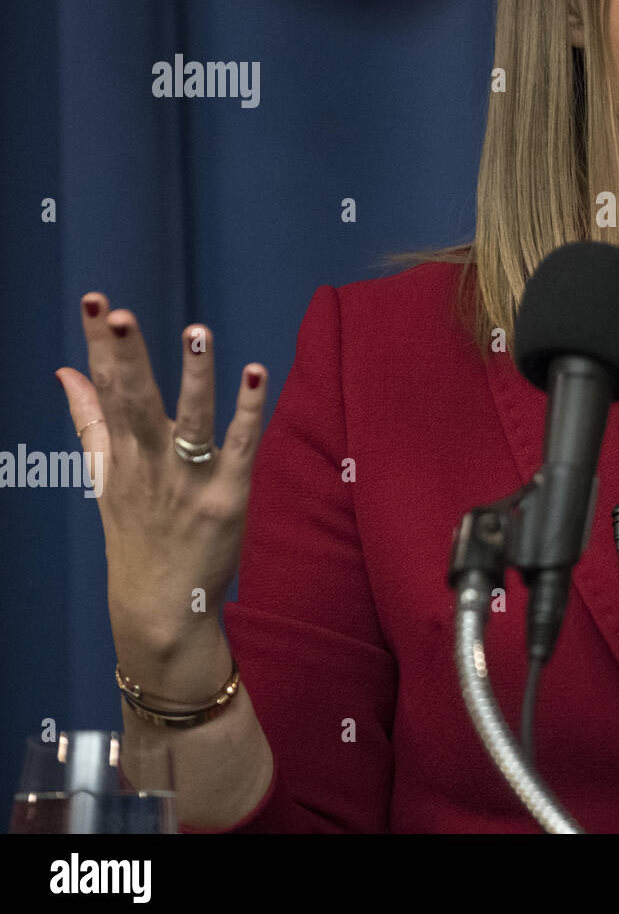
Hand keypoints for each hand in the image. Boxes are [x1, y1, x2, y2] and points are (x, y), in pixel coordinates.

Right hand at [54, 294, 268, 679]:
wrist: (161, 610)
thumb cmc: (138, 534)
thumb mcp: (105, 477)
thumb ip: (90, 421)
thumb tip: (66, 371)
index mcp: (120, 455)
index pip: (107, 389)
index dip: (100, 345)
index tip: (96, 303)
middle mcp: (149, 464)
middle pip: (136, 402)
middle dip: (126, 358)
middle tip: (119, 315)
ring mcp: (189, 481)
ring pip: (191, 420)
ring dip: (195, 377)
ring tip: (198, 333)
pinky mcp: (229, 496)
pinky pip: (241, 446)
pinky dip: (249, 410)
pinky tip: (258, 372)